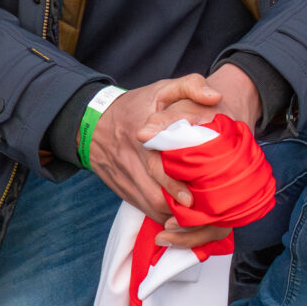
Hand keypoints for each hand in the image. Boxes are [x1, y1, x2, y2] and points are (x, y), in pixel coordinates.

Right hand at [90, 69, 262, 248]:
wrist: (92, 123)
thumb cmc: (136, 106)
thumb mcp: (161, 89)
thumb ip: (190, 86)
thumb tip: (214, 97)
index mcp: (143, 138)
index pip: (157, 166)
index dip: (174, 185)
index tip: (192, 198)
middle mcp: (132, 162)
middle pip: (154, 195)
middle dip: (178, 210)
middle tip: (202, 214)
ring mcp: (126, 180)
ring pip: (149, 208)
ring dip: (172, 218)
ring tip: (196, 219)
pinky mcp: (124, 191)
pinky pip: (144, 210)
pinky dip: (163, 217)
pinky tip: (180, 218)